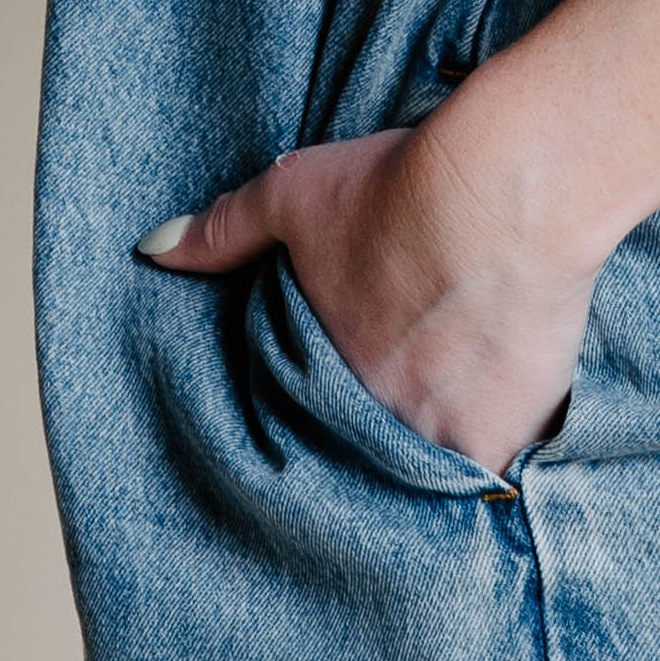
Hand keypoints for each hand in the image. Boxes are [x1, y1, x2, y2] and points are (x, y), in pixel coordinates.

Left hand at [138, 116, 597, 472]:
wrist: (507, 191)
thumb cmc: (399, 189)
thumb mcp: (294, 196)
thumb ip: (223, 231)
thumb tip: (150, 249)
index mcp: (317, 374)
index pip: (305, 420)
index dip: (323, 414)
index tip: (343, 399)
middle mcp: (374, 420)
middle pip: (369, 449)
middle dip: (378, 435)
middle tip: (400, 407)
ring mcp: (442, 437)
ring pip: (431, 469)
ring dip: (435, 448)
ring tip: (450, 425)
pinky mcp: (508, 435)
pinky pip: (497, 471)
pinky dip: (498, 455)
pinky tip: (504, 441)